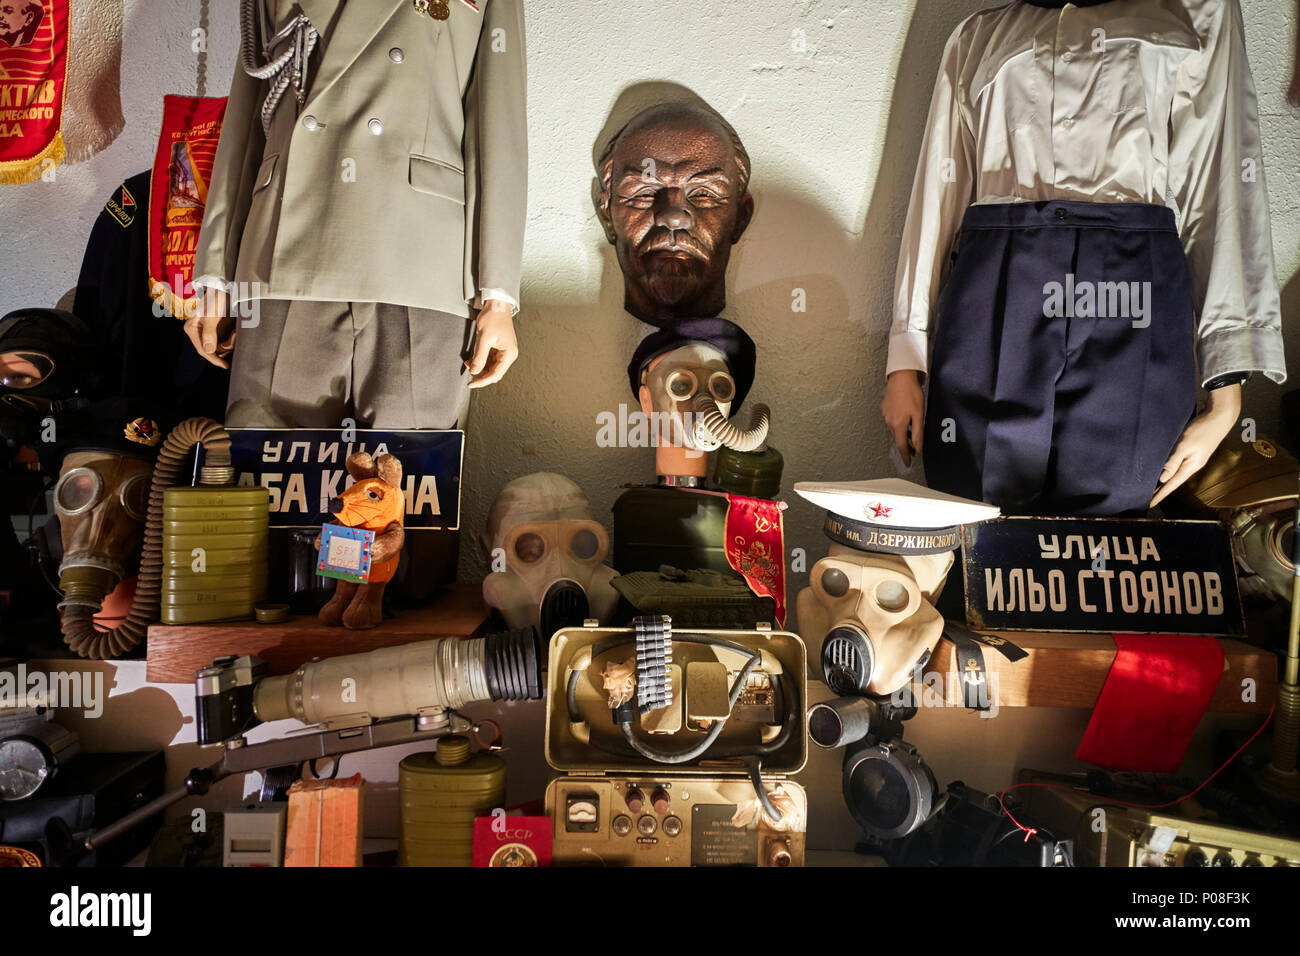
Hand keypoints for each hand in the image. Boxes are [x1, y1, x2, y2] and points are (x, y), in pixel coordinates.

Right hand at [182, 287, 236, 368]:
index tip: (225, 366)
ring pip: (219, 347)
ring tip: (235, 331)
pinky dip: (231, 339)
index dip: (214, 359)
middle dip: (225, 346)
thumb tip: (208, 351)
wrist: (225, 288)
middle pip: (212, 350)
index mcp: (191, 329)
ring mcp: (207, 332)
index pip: (202, 350)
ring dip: (230, 342)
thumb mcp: (212, 315)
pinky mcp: (216, 331)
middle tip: (234, 335)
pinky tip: (235, 331)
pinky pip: (224, 341)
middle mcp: (198, 332)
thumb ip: (209, 333)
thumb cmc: (216, 298)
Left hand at [466, 300, 518, 388]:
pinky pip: (490, 360)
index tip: (471, 384)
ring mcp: (504, 351)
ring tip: (469, 364)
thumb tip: (474, 372)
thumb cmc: (494, 317)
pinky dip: (481, 361)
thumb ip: (479, 357)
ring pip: (491, 367)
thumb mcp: (484, 338)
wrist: (496, 304)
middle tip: (468, 375)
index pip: (495, 374)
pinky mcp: (499, 348)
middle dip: (481, 375)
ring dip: (480, 368)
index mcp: (509, 354)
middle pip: (494, 372)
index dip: (482, 381)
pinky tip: (472, 359)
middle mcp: (509, 354)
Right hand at [881, 369, 924, 465]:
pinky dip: (899, 424)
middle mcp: (889, 422)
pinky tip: (905, 419)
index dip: (905, 456)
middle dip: (905, 446)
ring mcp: (886, 414)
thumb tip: (918, 448)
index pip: (901, 446)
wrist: (901, 377)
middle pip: (898, 438)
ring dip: (902, 434)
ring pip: (895, 429)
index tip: (908, 463)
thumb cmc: (911, 394)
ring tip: (911, 435)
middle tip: (913, 450)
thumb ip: (918, 433)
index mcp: (898, 425)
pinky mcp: (885, 408)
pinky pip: (892, 420)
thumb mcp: (919, 414)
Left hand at [1150, 384, 1241, 507]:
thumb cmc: (1202, 430)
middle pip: (1174, 481)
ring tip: (1153, 487)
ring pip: (1176, 473)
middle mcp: (1193, 465)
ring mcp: (1194, 459)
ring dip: (1165, 480)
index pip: (1172, 484)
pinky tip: (1164, 469)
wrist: (1220, 417)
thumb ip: (1173, 462)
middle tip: (1147, 498)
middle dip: (1161, 490)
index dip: (1160, 494)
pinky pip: (1179, 464)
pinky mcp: (1194, 452)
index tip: (1149, 504)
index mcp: (1191, 466)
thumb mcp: (1184, 445)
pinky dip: (1170, 469)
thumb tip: (1163, 479)